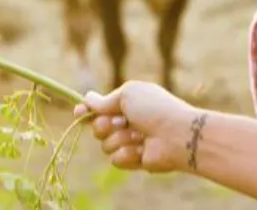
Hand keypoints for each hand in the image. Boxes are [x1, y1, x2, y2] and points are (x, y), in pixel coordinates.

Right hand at [73, 80, 199, 173]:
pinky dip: (127, 153)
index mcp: (128, 104)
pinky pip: (115, 160)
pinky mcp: (134, 160)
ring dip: (120, 139)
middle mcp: (128, 123)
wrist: (178, 135)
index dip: (87, 112)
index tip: (78, 113)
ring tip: (140, 136)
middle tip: (121, 122)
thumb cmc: (155, 109)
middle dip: (105, 125)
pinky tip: (142, 150)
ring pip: (105, 145)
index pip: (100, 109)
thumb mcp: (128, 95)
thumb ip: (105, 100)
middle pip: (97, 127)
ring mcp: (130, 142)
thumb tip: (87, 99)